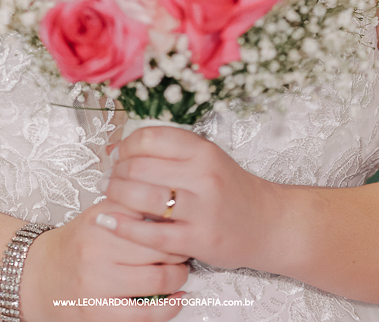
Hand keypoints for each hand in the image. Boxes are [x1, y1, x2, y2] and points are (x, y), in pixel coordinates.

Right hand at [21, 198, 188, 321]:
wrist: (38, 277)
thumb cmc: (76, 245)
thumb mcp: (98, 216)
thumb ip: (129, 208)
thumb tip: (171, 207)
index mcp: (100, 218)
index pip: (149, 211)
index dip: (172, 218)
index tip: (182, 221)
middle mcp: (97, 246)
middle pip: (158, 244)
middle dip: (180, 248)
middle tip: (186, 248)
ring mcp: (97, 281)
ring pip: (158, 278)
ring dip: (178, 277)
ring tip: (180, 272)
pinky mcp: (97, 312)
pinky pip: (145, 313)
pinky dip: (169, 307)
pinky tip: (177, 299)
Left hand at [101, 126, 278, 270]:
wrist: (268, 223)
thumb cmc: (230, 189)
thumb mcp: (206, 157)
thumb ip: (169, 150)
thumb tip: (117, 149)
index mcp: (202, 150)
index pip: (150, 138)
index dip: (126, 146)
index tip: (119, 155)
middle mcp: (203, 175)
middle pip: (140, 167)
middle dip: (116, 173)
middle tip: (109, 179)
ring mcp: (202, 209)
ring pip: (143, 198)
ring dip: (116, 196)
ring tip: (110, 196)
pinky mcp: (199, 240)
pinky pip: (152, 234)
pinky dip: (125, 227)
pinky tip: (111, 222)